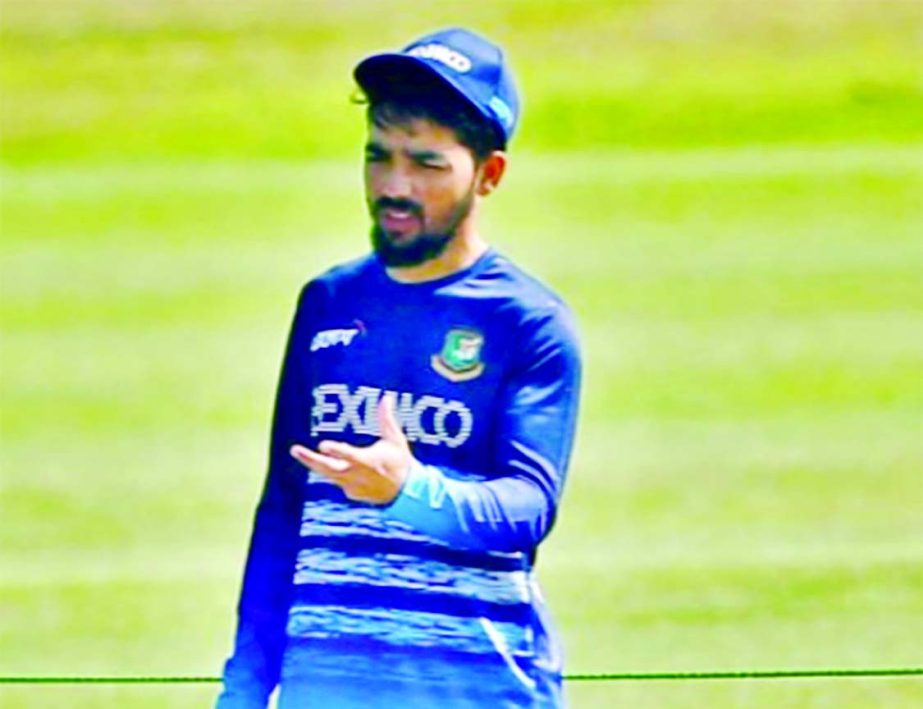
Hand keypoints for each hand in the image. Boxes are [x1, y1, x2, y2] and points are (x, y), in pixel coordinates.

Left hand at [290, 393, 412, 504]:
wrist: (406, 492)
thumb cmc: (400, 462)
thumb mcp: (395, 439)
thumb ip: (386, 419)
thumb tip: (386, 397)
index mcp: (368, 462)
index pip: (349, 456)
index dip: (336, 450)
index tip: (323, 445)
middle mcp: (357, 476)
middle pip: (329, 468)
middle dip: (310, 459)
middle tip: (294, 449)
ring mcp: (352, 486)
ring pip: (328, 475)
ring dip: (314, 463)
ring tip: (299, 452)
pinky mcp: (351, 493)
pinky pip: (337, 480)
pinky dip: (332, 471)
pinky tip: (328, 460)